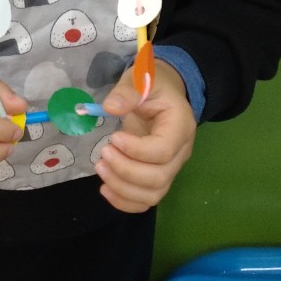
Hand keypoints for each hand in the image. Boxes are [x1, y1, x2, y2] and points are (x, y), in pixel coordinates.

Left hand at [95, 60, 196, 212]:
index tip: (113, 138)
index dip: (136, 150)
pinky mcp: (158, 177)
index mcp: (180, 126)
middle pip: (159, 177)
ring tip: (100, 168)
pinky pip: (146, 200)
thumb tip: (110, 107)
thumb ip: (127, 92)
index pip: (163, 150)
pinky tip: (105, 189)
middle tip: (103, 153)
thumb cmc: (153, 86)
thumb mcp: (141, 80)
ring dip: (122, 188)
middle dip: (126, 170)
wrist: (163, 95)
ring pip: (153, 194)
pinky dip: (125, 201)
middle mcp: (180, 152)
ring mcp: (171, 168)